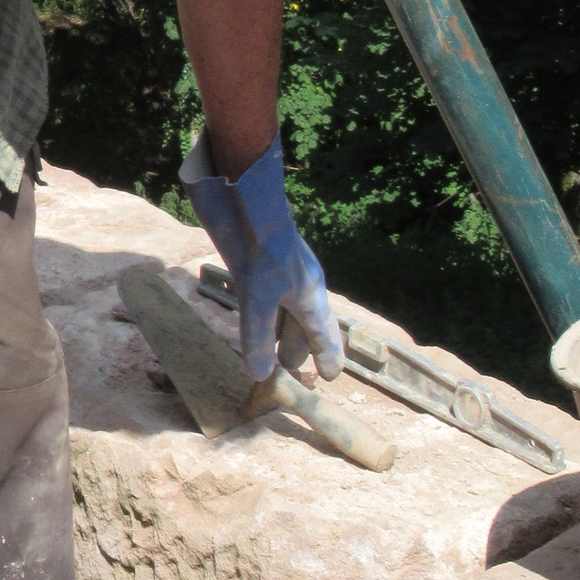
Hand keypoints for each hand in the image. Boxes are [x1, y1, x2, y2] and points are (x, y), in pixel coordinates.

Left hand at [178, 129, 343, 382]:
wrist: (248, 204)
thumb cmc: (262, 250)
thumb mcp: (258, 298)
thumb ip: (258, 336)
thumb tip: (261, 375)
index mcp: (310, 295)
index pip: (324, 334)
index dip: (328, 356)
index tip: (332, 375)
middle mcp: (301, 286)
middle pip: (305, 325)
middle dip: (300, 348)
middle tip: (294, 371)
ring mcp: (282, 274)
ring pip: (287, 311)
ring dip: (283, 333)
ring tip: (275, 352)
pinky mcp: (262, 263)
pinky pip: (271, 297)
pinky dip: (267, 316)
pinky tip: (257, 316)